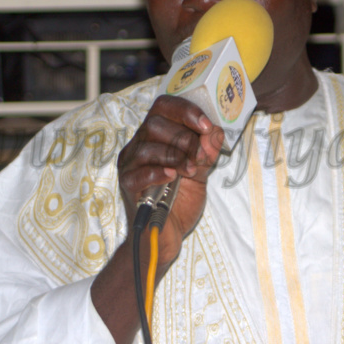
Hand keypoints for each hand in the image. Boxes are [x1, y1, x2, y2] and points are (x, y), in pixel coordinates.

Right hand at [117, 94, 223, 266]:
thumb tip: (216, 131)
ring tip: (192, 170)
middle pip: (154, 123)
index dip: (185, 111)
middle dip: (185, 137)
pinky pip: (139, 172)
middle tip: (201, 155)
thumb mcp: (200, 173)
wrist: (165, 236)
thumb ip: (206, 151)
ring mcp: (130, 166)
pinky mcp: (128, 186)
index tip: (206, 125)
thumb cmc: (178, 202)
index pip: (163, 107)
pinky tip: (174, 177)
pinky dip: (159, 171)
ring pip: (147, 147)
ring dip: (176, 155)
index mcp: (155, 137)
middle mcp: (138, 146)